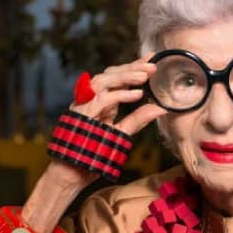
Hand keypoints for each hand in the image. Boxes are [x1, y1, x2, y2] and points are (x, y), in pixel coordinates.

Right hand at [23, 55, 167, 232]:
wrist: (71, 173)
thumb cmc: (95, 154)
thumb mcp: (122, 134)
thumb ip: (137, 120)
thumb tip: (160, 108)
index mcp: (100, 102)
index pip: (117, 78)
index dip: (133, 67)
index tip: (152, 59)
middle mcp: (90, 100)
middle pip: (110, 75)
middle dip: (131, 67)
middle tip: (153, 64)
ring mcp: (84, 106)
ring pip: (102, 81)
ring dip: (125, 76)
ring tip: (145, 75)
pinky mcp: (82, 116)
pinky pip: (101, 100)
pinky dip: (119, 96)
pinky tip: (137, 95)